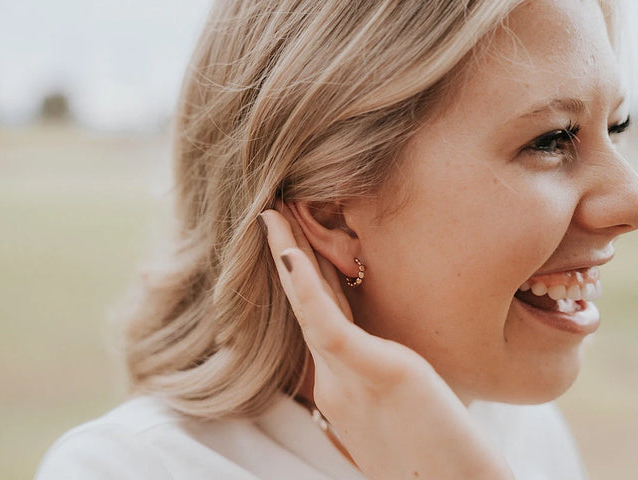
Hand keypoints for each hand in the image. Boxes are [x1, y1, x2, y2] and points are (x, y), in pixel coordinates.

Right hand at [260, 205, 513, 479]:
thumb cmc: (441, 460)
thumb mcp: (400, 414)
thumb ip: (381, 380)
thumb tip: (383, 350)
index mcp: (342, 387)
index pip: (317, 319)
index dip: (301, 278)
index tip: (292, 240)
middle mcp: (334, 382)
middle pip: (305, 306)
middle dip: (287, 256)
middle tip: (271, 214)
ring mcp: (348, 381)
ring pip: (308, 308)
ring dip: (287, 258)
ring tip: (271, 216)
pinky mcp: (376, 376)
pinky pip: (329, 327)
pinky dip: (306, 289)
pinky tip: (292, 254)